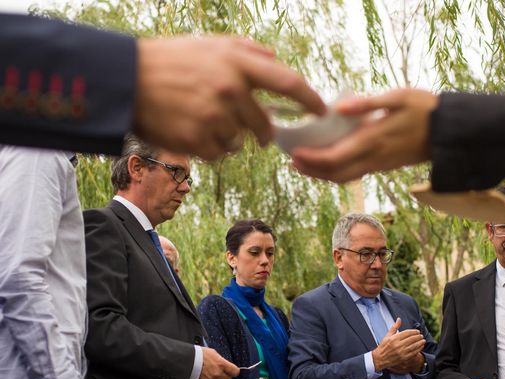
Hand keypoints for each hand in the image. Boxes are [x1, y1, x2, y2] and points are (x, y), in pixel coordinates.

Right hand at [134, 35, 324, 160]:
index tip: (321, 110)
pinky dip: (213, 148)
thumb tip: (274, 59)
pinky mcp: (198, 139)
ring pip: (241, 141)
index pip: (288, 83)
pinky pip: (220, 153)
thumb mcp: (210, 44)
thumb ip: (246, 51)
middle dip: (265, 133)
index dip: (309, 99)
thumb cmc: (170, 60)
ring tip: (207, 122)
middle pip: (265, 125)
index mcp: (237, 62)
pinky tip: (195, 132)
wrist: (127, 79)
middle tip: (261, 134)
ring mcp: (215, 116)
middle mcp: (231, 89)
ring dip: (231, 137)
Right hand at [197, 347, 239, 378]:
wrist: (189, 361)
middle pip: (228, 378)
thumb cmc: (200, 355)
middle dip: (226, 375)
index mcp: (221, 364)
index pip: (235, 371)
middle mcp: (218, 373)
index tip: (233, 370)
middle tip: (221, 371)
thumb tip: (226, 365)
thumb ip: (221, 361)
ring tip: (213, 374)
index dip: (234, 371)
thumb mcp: (214, 353)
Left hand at [291, 89, 438, 181]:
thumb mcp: (399, 97)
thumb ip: (368, 102)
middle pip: (334, 174)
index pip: (334, 158)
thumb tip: (338, 107)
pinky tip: (327, 163)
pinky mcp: (382, 166)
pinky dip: (335, 172)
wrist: (449, 132)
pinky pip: (354, 175)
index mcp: (373, 141)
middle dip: (311, 171)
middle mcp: (373, 158)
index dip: (311, 159)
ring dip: (321, 174)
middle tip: (291, 161)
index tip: (294, 152)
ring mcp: (378, 165)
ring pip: (344, 178)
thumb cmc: (425, 109)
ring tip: (302, 164)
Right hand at [371, 319, 425, 371]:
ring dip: (420, 342)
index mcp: (394, 338)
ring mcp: (401, 352)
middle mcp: (398, 345)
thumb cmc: (384, 346)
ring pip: (414, 346)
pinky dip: (418, 349)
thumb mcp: (388, 335)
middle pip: (411, 339)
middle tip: (421, 335)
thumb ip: (395, 327)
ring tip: (423, 340)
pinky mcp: (403, 358)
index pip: (407, 333)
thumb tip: (399, 319)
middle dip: (418, 337)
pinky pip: (413, 352)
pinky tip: (421, 346)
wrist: (380, 358)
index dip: (414, 331)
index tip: (418, 331)